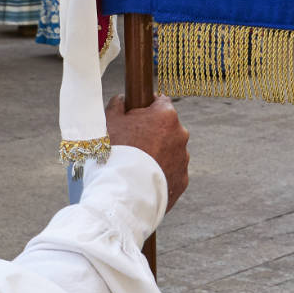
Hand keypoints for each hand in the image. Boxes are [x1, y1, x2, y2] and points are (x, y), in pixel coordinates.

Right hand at [105, 94, 188, 212]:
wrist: (124, 192)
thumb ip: (118, 104)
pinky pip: (172, 171)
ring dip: (159, 153)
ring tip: (137, 165)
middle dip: (153, 132)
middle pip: (166, 128)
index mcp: (166, 115)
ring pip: (170, 150)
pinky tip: (144, 178)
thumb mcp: (110, 121)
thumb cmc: (116, 152)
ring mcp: (183, 158)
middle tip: (132, 143)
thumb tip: (123, 100)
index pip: (160, 102)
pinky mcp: (183, 180)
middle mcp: (181, 134)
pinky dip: (161, 172)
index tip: (135, 116)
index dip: (146, 107)